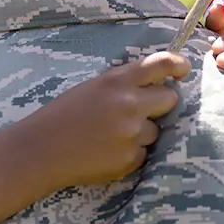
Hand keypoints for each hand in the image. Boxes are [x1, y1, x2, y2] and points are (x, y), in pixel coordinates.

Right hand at [20, 52, 191, 190]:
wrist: (40, 150)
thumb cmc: (63, 116)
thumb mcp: (92, 88)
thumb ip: (124, 84)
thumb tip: (156, 85)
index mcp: (117, 81)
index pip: (162, 64)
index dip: (179, 65)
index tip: (183, 71)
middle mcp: (129, 104)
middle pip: (170, 99)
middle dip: (159, 105)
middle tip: (139, 111)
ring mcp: (131, 134)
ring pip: (155, 131)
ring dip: (141, 133)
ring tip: (110, 136)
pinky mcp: (130, 159)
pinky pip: (143, 154)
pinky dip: (130, 154)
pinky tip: (105, 152)